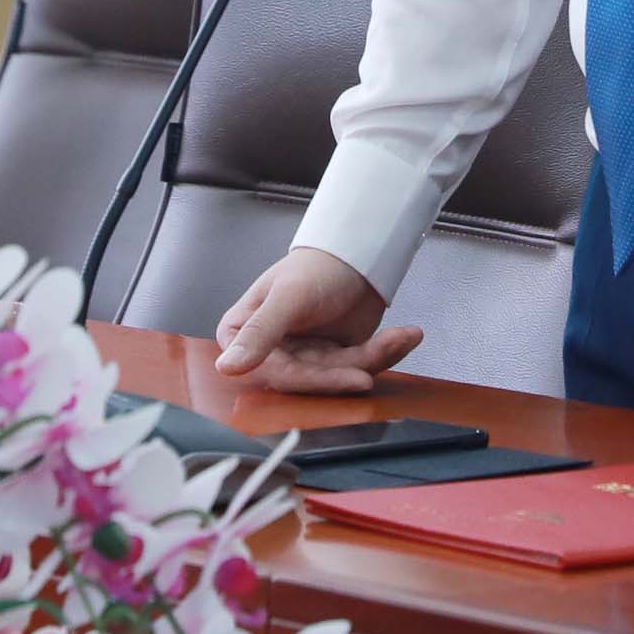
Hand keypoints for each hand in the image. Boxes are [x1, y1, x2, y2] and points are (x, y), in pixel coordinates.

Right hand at [212, 247, 422, 392]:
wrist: (355, 252)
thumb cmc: (316, 266)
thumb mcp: (288, 297)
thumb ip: (259, 333)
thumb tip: (226, 367)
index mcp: (245, 334)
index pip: (276, 372)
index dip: (313, 377)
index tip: (353, 377)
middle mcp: (272, 351)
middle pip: (312, 380)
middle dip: (352, 366)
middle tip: (382, 353)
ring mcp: (305, 358)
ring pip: (341, 376)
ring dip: (376, 356)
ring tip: (404, 335)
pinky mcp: (335, 361)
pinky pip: (360, 369)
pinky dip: (386, 353)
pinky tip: (406, 336)